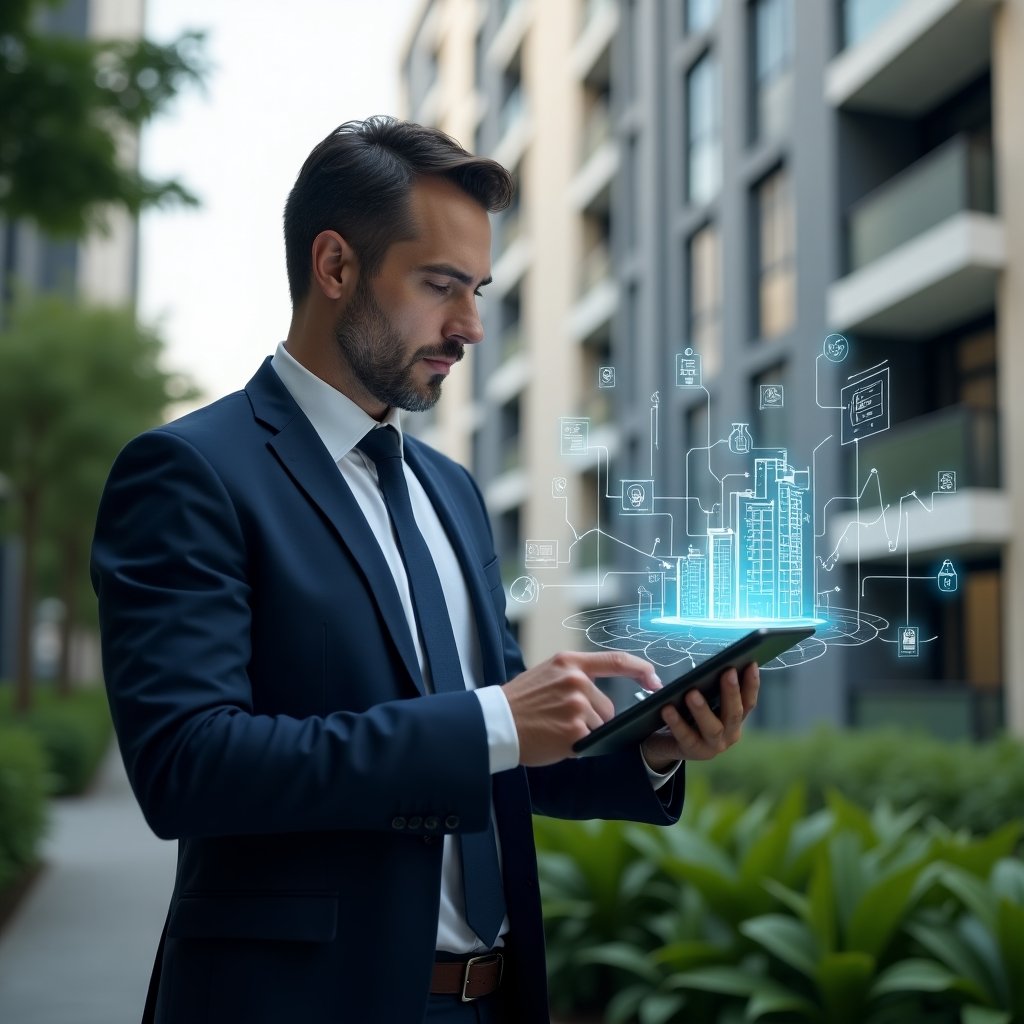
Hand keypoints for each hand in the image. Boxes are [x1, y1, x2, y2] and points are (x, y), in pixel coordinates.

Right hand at [504, 651, 660, 766]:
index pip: (617, 661)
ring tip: (554, 728)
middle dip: (593, 719)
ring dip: (584, 733)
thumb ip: (575, 676)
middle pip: (607, 707)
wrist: (495, 723)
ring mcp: (576, 705)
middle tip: (562, 721)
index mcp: (570, 662)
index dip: (642, 670)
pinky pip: (590, 742)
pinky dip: (577, 746)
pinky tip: (555, 740)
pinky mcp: (574, 731)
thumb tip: (601, 692)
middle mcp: (576, 681)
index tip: (654, 679)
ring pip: (600, 726)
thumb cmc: (520, 701)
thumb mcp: (547, 674)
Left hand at [641, 662, 759, 771]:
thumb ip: (710, 687)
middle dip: (731, 692)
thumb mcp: (703, 700)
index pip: (748, 701)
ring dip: (702, 710)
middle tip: (728, 671)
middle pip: (734, 713)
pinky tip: (667, 708)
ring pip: (712, 728)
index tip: (751, 664)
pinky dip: (676, 722)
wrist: (667, 743)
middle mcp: (729, 734)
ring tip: (692, 693)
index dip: (752, 684)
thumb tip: (713, 665)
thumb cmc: (688, 715)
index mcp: (735, 719)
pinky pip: (685, 736)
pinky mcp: (693, 752)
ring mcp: (713, 746)